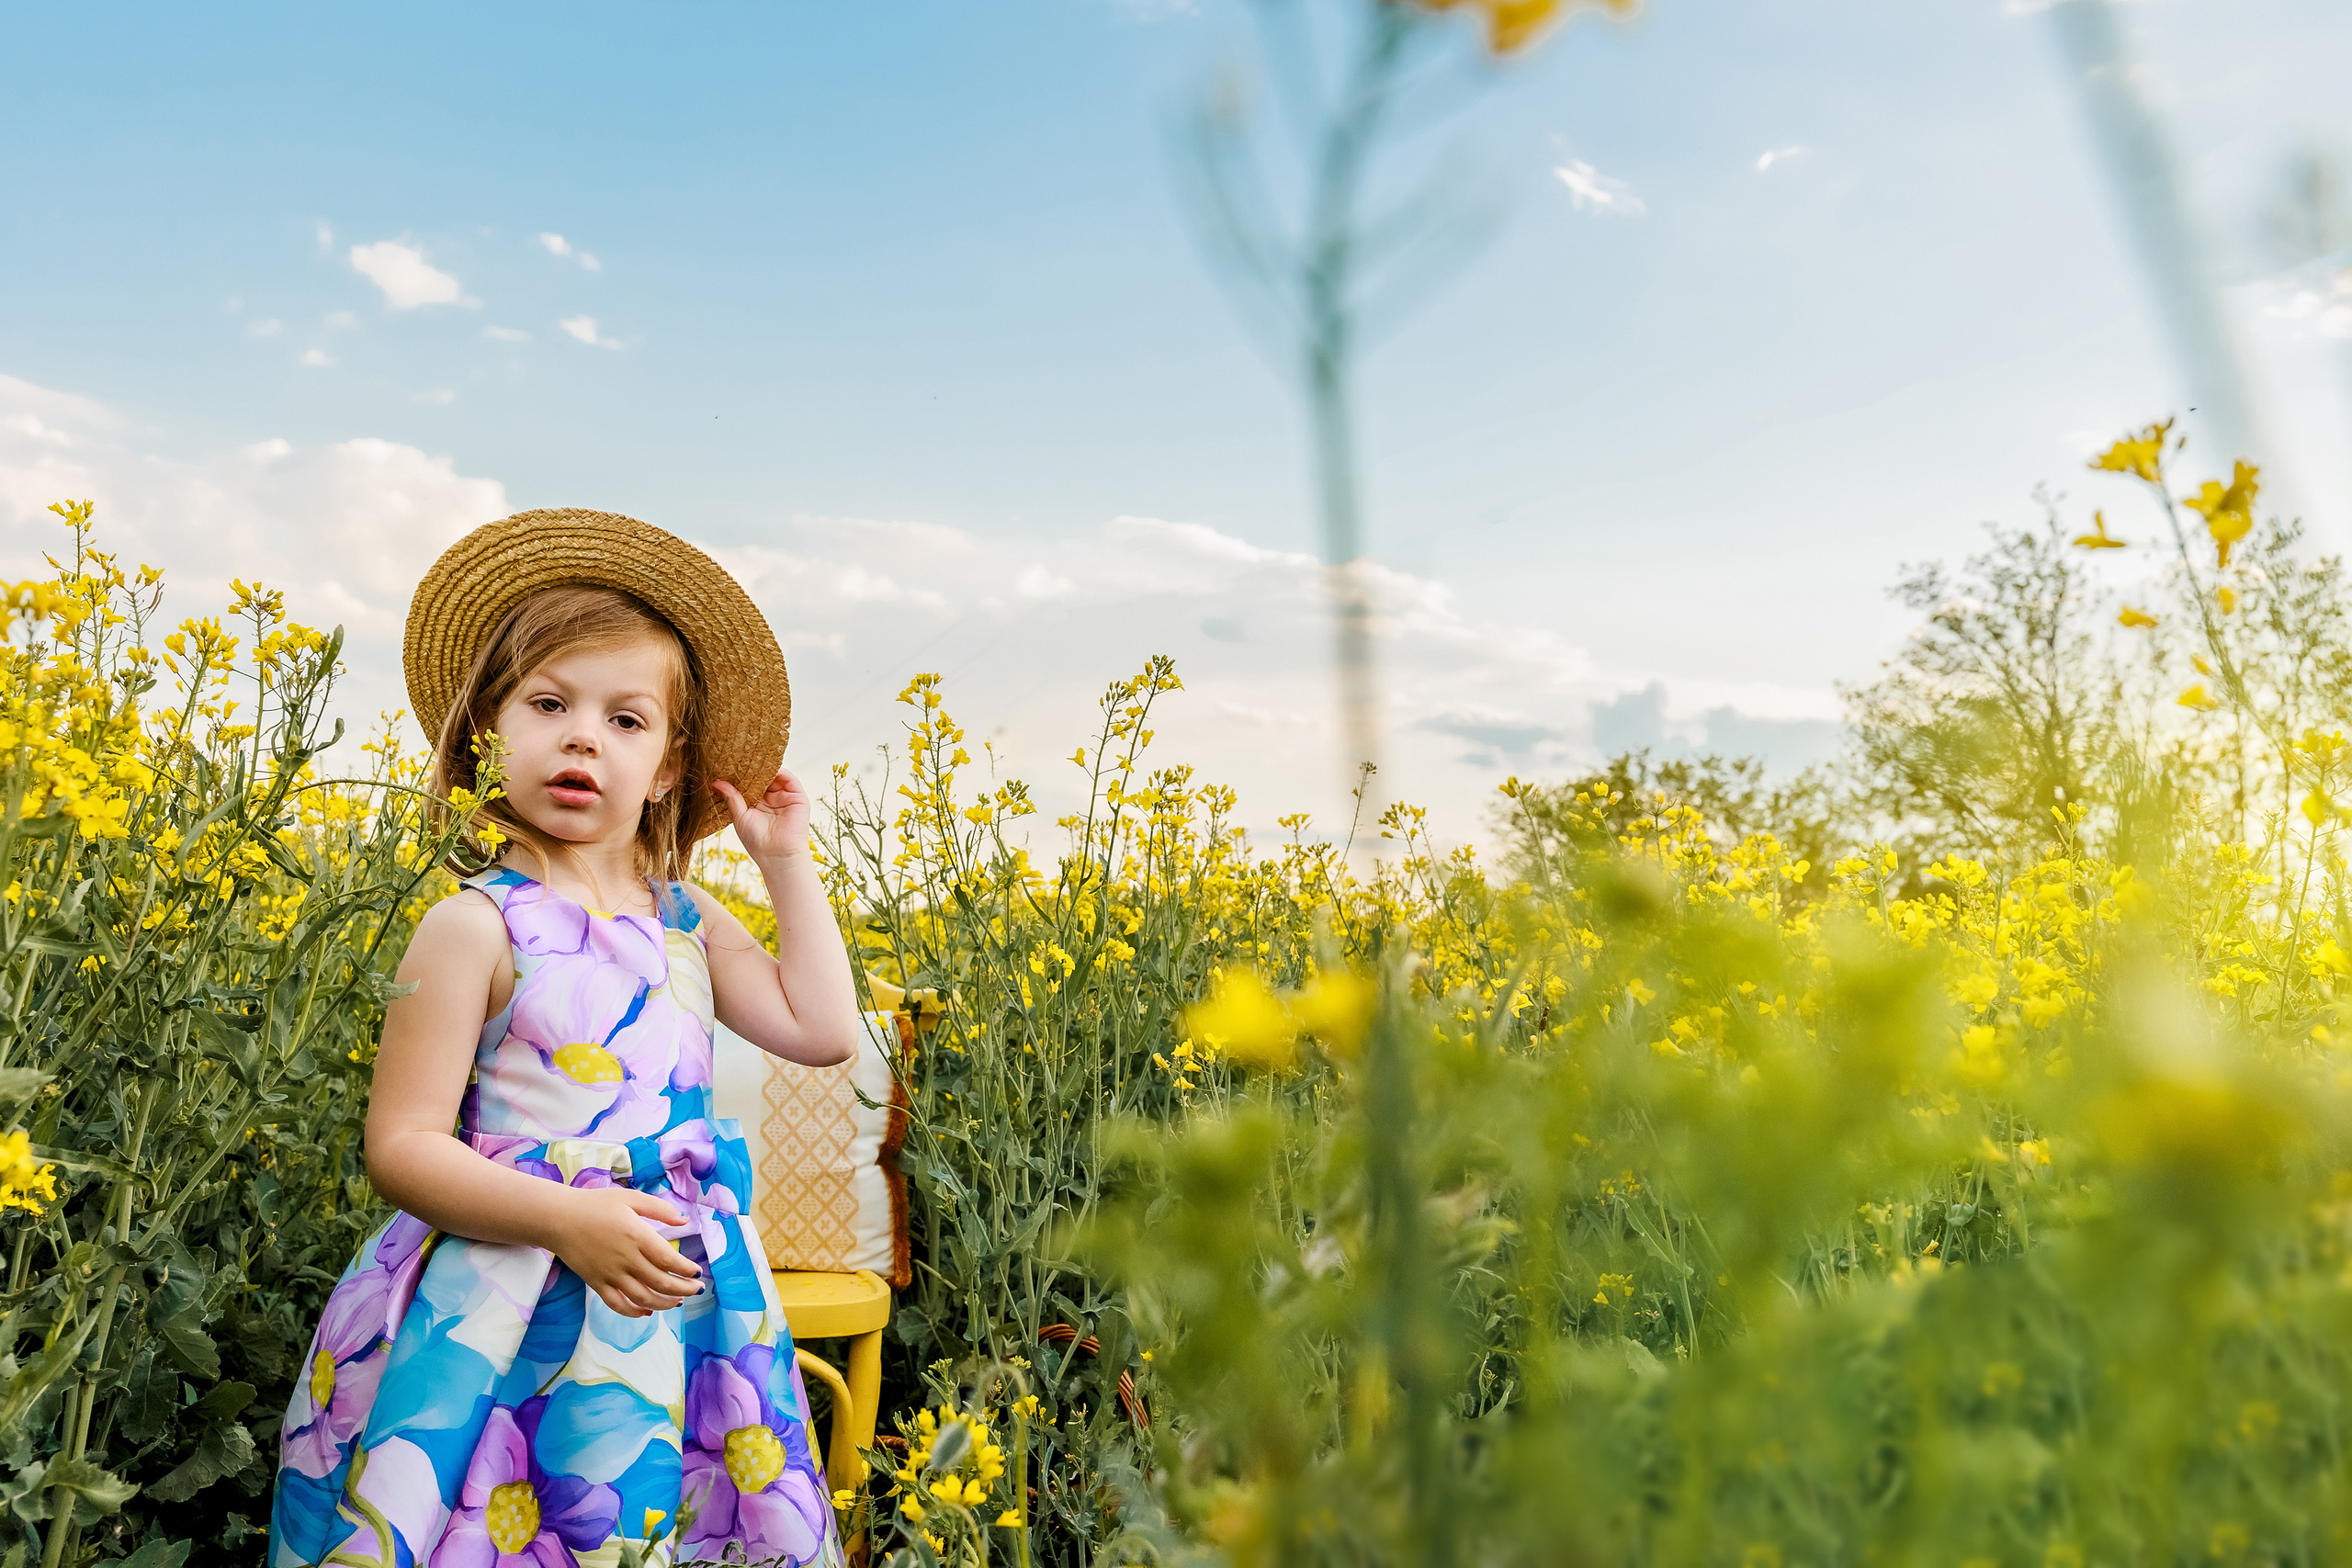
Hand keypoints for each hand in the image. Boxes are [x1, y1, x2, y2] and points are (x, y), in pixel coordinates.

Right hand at [548, 1187, 703, 1317]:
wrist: (558, 1219)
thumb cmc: (596, 1205)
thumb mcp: (631, 1198)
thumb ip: (660, 1209)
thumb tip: (685, 1220)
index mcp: (638, 1236)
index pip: (669, 1261)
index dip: (686, 1270)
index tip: (697, 1273)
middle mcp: (626, 1259)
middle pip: (661, 1282)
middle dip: (683, 1289)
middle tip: (696, 1290)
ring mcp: (611, 1274)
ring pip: (643, 1298)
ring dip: (665, 1303)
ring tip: (678, 1301)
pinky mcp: (596, 1284)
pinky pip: (618, 1305)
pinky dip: (634, 1312)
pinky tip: (647, 1311)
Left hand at [713, 767, 813, 864]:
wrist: (777, 855)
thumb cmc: (758, 842)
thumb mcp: (740, 816)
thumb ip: (731, 797)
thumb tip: (716, 782)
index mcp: (758, 805)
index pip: (749, 784)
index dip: (740, 776)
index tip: (726, 765)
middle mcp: (772, 800)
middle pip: (762, 778)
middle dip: (752, 768)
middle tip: (738, 757)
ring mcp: (785, 797)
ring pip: (775, 776)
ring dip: (765, 767)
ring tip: (752, 758)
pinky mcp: (798, 797)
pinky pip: (789, 779)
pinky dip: (779, 770)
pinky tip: (767, 766)